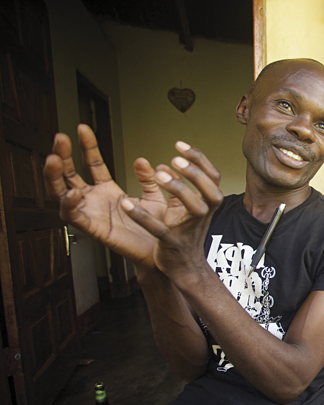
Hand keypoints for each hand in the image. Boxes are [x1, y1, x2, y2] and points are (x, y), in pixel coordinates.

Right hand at [44, 125, 168, 268]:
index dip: (87, 146)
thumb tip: (142, 160)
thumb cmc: (156, 227)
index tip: (82, 128)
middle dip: (63, 156)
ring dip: (55, 177)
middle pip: (70, 175)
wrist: (163, 252)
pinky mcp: (93, 230)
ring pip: (63, 194)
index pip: (92, 164)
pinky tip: (73, 192)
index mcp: (108, 191)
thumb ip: (147, 179)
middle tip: (60, 138)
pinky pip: (74, 217)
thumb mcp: (153, 197)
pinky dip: (69, 204)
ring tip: (54, 159)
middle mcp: (96, 201)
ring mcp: (92, 214)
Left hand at [120, 142, 223, 281]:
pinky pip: (158, 229)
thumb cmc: (185, 234)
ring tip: (159, 175)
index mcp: (206, 203)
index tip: (179, 145)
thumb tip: (162, 165)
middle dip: (193, 173)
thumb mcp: (183, 207)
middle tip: (174, 159)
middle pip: (210, 189)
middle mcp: (202, 215)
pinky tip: (126, 204)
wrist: (185, 266)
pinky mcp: (171, 242)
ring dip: (178, 188)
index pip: (212, 176)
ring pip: (194, 207)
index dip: (198, 158)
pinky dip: (141, 216)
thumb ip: (174, 185)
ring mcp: (189, 229)